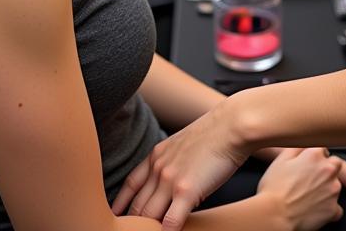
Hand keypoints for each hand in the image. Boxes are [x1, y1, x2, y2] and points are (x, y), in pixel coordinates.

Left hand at [111, 103, 248, 229]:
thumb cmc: (215, 135)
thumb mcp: (183, 144)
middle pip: (136, 204)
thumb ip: (172, 162)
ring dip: (147, 229)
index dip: (120, 203)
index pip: (130, 184)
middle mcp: (158, 168)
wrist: (231, 125)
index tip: (114, 215)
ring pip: (148, 215)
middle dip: (131, 222)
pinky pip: (170, 222)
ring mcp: (170, 180)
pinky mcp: (186, 191)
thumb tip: (172, 182)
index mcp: (156, 155)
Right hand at [257, 148, 342, 230]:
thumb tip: (304, 144)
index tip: (307, 165)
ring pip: (336, 186)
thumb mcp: (281, 159)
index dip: (314, 158)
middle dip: (326, 170)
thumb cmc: (274, 188)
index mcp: (315, 155)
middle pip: (335, 165)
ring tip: (308, 196)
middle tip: (310, 180)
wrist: (275, 215)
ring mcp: (333, 191)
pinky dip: (328, 209)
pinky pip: (336, 208)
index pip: (322, 150)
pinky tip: (315, 209)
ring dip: (327, 189)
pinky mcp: (333, 210)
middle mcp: (328, 171)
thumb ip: (297, 147)